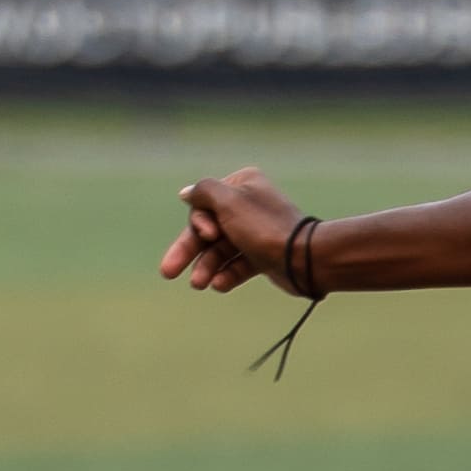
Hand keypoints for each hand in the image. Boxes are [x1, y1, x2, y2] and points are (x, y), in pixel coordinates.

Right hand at [164, 168, 301, 292]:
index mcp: (242, 184)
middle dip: (188, 251)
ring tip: (199, 285)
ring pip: (221, 250)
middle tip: (167, 272)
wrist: (304, 259)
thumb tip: (186, 192)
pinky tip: (219, 285)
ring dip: (207, 267)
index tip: (209, 234)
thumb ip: (203, 193)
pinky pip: (237, 265)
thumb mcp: (228, 201)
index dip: (199, 223)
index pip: (204, 204)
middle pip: (208, 229)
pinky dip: (227, 274)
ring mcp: (256, 231)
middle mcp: (248, 205)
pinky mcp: (263, 255)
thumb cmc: (265, 227)